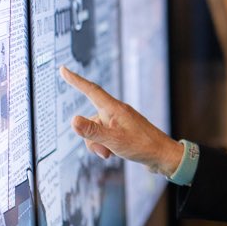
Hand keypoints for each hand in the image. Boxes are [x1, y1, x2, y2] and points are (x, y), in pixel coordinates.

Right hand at [59, 66, 182, 176]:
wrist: (162, 156)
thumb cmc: (142, 146)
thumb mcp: (114, 140)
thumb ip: (92, 131)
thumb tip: (73, 120)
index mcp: (114, 109)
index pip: (91, 90)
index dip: (76, 80)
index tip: (63, 69)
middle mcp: (116, 112)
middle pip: (90, 119)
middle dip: (91, 137)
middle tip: (105, 152)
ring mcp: (119, 121)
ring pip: (95, 130)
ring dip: (98, 144)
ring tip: (112, 153)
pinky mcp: (122, 130)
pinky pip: (104, 135)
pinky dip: (104, 145)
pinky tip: (115, 153)